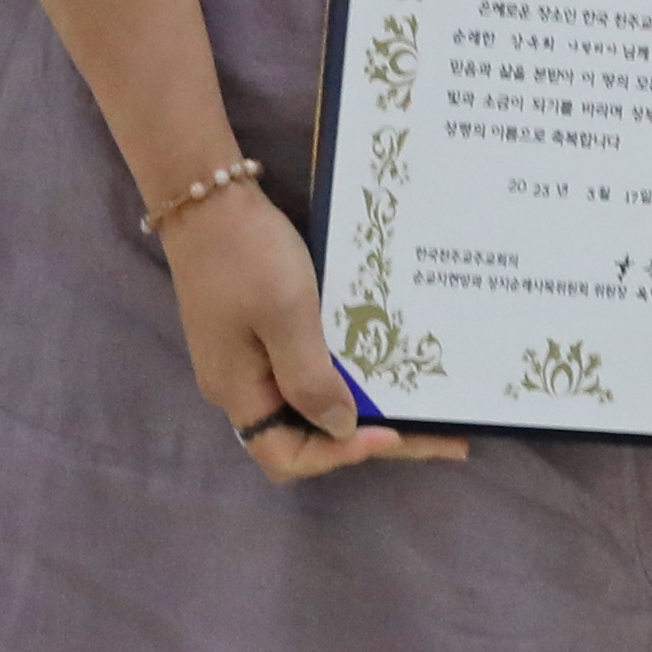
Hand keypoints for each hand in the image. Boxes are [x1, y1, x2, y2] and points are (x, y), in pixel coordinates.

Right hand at [162, 178, 459, 480]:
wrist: (208, 194)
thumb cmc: (247, 254)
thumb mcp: (287, 315)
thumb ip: (311, 378)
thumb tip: (341, 429)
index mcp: (240, 391)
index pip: (288, 457)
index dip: (340, 455)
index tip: (393, 431)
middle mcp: (243, 384)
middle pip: (306, 433)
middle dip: (370, 435)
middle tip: (442, 434)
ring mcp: (252, 357)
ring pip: (313, 400)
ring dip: (364, 404)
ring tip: (427, 403)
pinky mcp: (263, 329)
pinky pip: (310, 365)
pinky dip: (349, 371)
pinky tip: (388, 360)